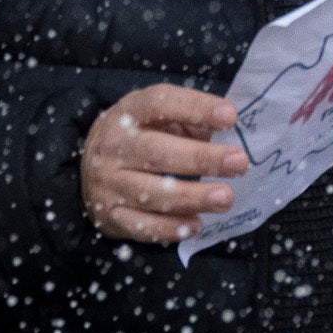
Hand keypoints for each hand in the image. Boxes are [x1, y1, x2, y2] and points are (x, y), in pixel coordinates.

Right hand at [83, 86, 247, 244]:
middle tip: (239, 163)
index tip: (230, 116)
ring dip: (193, 197)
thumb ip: (192, 120)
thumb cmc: (142, 138)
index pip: (160, 103)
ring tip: (225, 198)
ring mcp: (109, 184)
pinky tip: (196, 225)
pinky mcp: (110, 216)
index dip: (195, 108)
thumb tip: (229, 126)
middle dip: (202, 159)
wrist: (93, 169)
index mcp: (129, 113)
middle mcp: (113, 147)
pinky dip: (170, 228)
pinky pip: (141, 226)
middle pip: (157, 153)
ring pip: (151, 193)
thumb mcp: (161, 118)